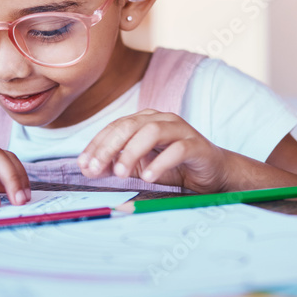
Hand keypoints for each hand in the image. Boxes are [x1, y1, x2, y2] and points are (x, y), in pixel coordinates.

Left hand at [77, 110, 233, 192]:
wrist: (213, 173)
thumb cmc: (175, 167)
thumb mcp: (140, 167)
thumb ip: (116, 165)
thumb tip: (88, 168)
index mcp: (145, 121)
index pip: (115, 127)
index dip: (96, 145)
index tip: (83, 164)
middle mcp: (161, 120)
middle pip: (129, 126)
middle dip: (109, 147)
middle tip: (96, 168)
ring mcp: (180, 130)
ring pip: (151, 132)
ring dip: (132, 152)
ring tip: (120, 172)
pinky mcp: (197, 145)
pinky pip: (177, 149)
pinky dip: (160, 162)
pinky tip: (148, 176)